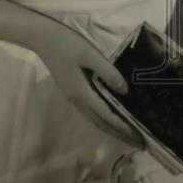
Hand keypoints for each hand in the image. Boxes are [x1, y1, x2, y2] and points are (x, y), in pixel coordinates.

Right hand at [30, 16, 142, 147]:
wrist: (43, 38)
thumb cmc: (67, 44)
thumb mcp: (90, 54)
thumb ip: (108, 72)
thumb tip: (125, 91)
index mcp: (81, 93)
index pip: (106, 115)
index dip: (123, 127)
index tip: (139, 137)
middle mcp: (77, 100)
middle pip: (101, 123)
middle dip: (120, 134)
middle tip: (139, 143)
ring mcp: (73, 97)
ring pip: (95, 120)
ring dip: (111, 129)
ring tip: (128, 135)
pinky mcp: (72, 92)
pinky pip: (91, 112)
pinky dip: (103, 120)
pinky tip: (111, 119)